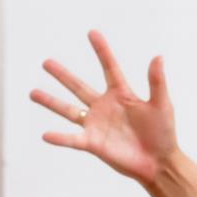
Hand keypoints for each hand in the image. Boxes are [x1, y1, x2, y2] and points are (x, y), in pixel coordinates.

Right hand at [33, 30, 176, 185]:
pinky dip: (59, 138)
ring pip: (69, 110)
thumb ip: (156, 82)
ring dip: (51, 102)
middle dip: (63, 75)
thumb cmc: (164, 134)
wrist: (159, 163)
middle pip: (79, 86)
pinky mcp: (93, 144)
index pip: (109, 68)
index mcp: (122, 94)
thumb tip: (158, 57)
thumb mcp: (161, 105)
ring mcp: (97, 125)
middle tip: (46, 62)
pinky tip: (46, 134)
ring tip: (33, 92)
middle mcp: (105, 106)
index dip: (101, 51)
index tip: (92, 33)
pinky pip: (72, 140)